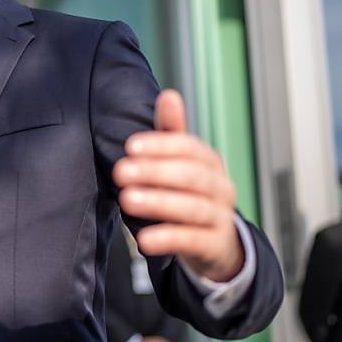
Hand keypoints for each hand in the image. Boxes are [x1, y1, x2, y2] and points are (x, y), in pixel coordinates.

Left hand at [113, 89, 243, 281]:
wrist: (216, 242)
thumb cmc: (190, 193)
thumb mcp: (181, 163)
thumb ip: (171, 132)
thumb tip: (169, 95)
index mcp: (210, 162)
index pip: (189, 147)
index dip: (161, 145)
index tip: (130, 146)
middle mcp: (220, 187)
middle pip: (190, 176)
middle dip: (154, 172)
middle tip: (120, 172)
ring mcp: (220, 217)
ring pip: (192, 208)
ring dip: (158, 203)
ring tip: (126, 200)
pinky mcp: (214, 246)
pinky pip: (192, 241)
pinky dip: (168, 238)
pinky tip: (144, 241)